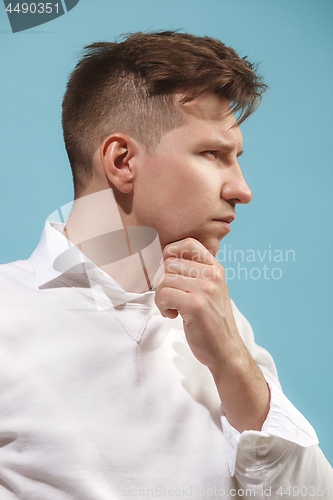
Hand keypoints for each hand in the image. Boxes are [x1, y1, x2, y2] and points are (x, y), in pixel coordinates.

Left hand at [154, 237, 269, 431]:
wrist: (226, 351)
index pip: (187, 243)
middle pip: (169, 263)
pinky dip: (162, 306)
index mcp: (215, 268)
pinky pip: (164, 294)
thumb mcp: (210, 290)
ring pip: (164, 279)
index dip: (170, 253)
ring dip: (161, 296)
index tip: (169, 273)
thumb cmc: (211, 321)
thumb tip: (164, 259)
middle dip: (163, 281)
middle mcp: (212, 274)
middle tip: (171, 298)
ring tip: (173, 308)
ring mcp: (205, 289)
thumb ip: (195, 273)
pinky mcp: (195, 304)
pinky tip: (173, 315)